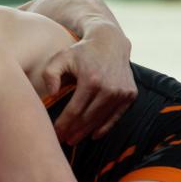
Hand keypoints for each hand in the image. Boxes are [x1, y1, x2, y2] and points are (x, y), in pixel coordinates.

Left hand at [41, 22, 136, 144]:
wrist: (110, 41)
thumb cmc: (80, 51)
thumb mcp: (60, 57)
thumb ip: (50, 74)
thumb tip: (52, 94)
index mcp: (91, 80)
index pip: (74, 111)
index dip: (63, 124)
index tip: (54, 133)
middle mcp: (109, 88)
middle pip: (87, 118)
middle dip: (73, 131)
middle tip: (62, 140)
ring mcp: (122, 92)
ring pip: (101, 119)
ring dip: (86, 132)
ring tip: (73, 139)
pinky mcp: (130, 94)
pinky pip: (116, 116)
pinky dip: (105, 127)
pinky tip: (94, 135)